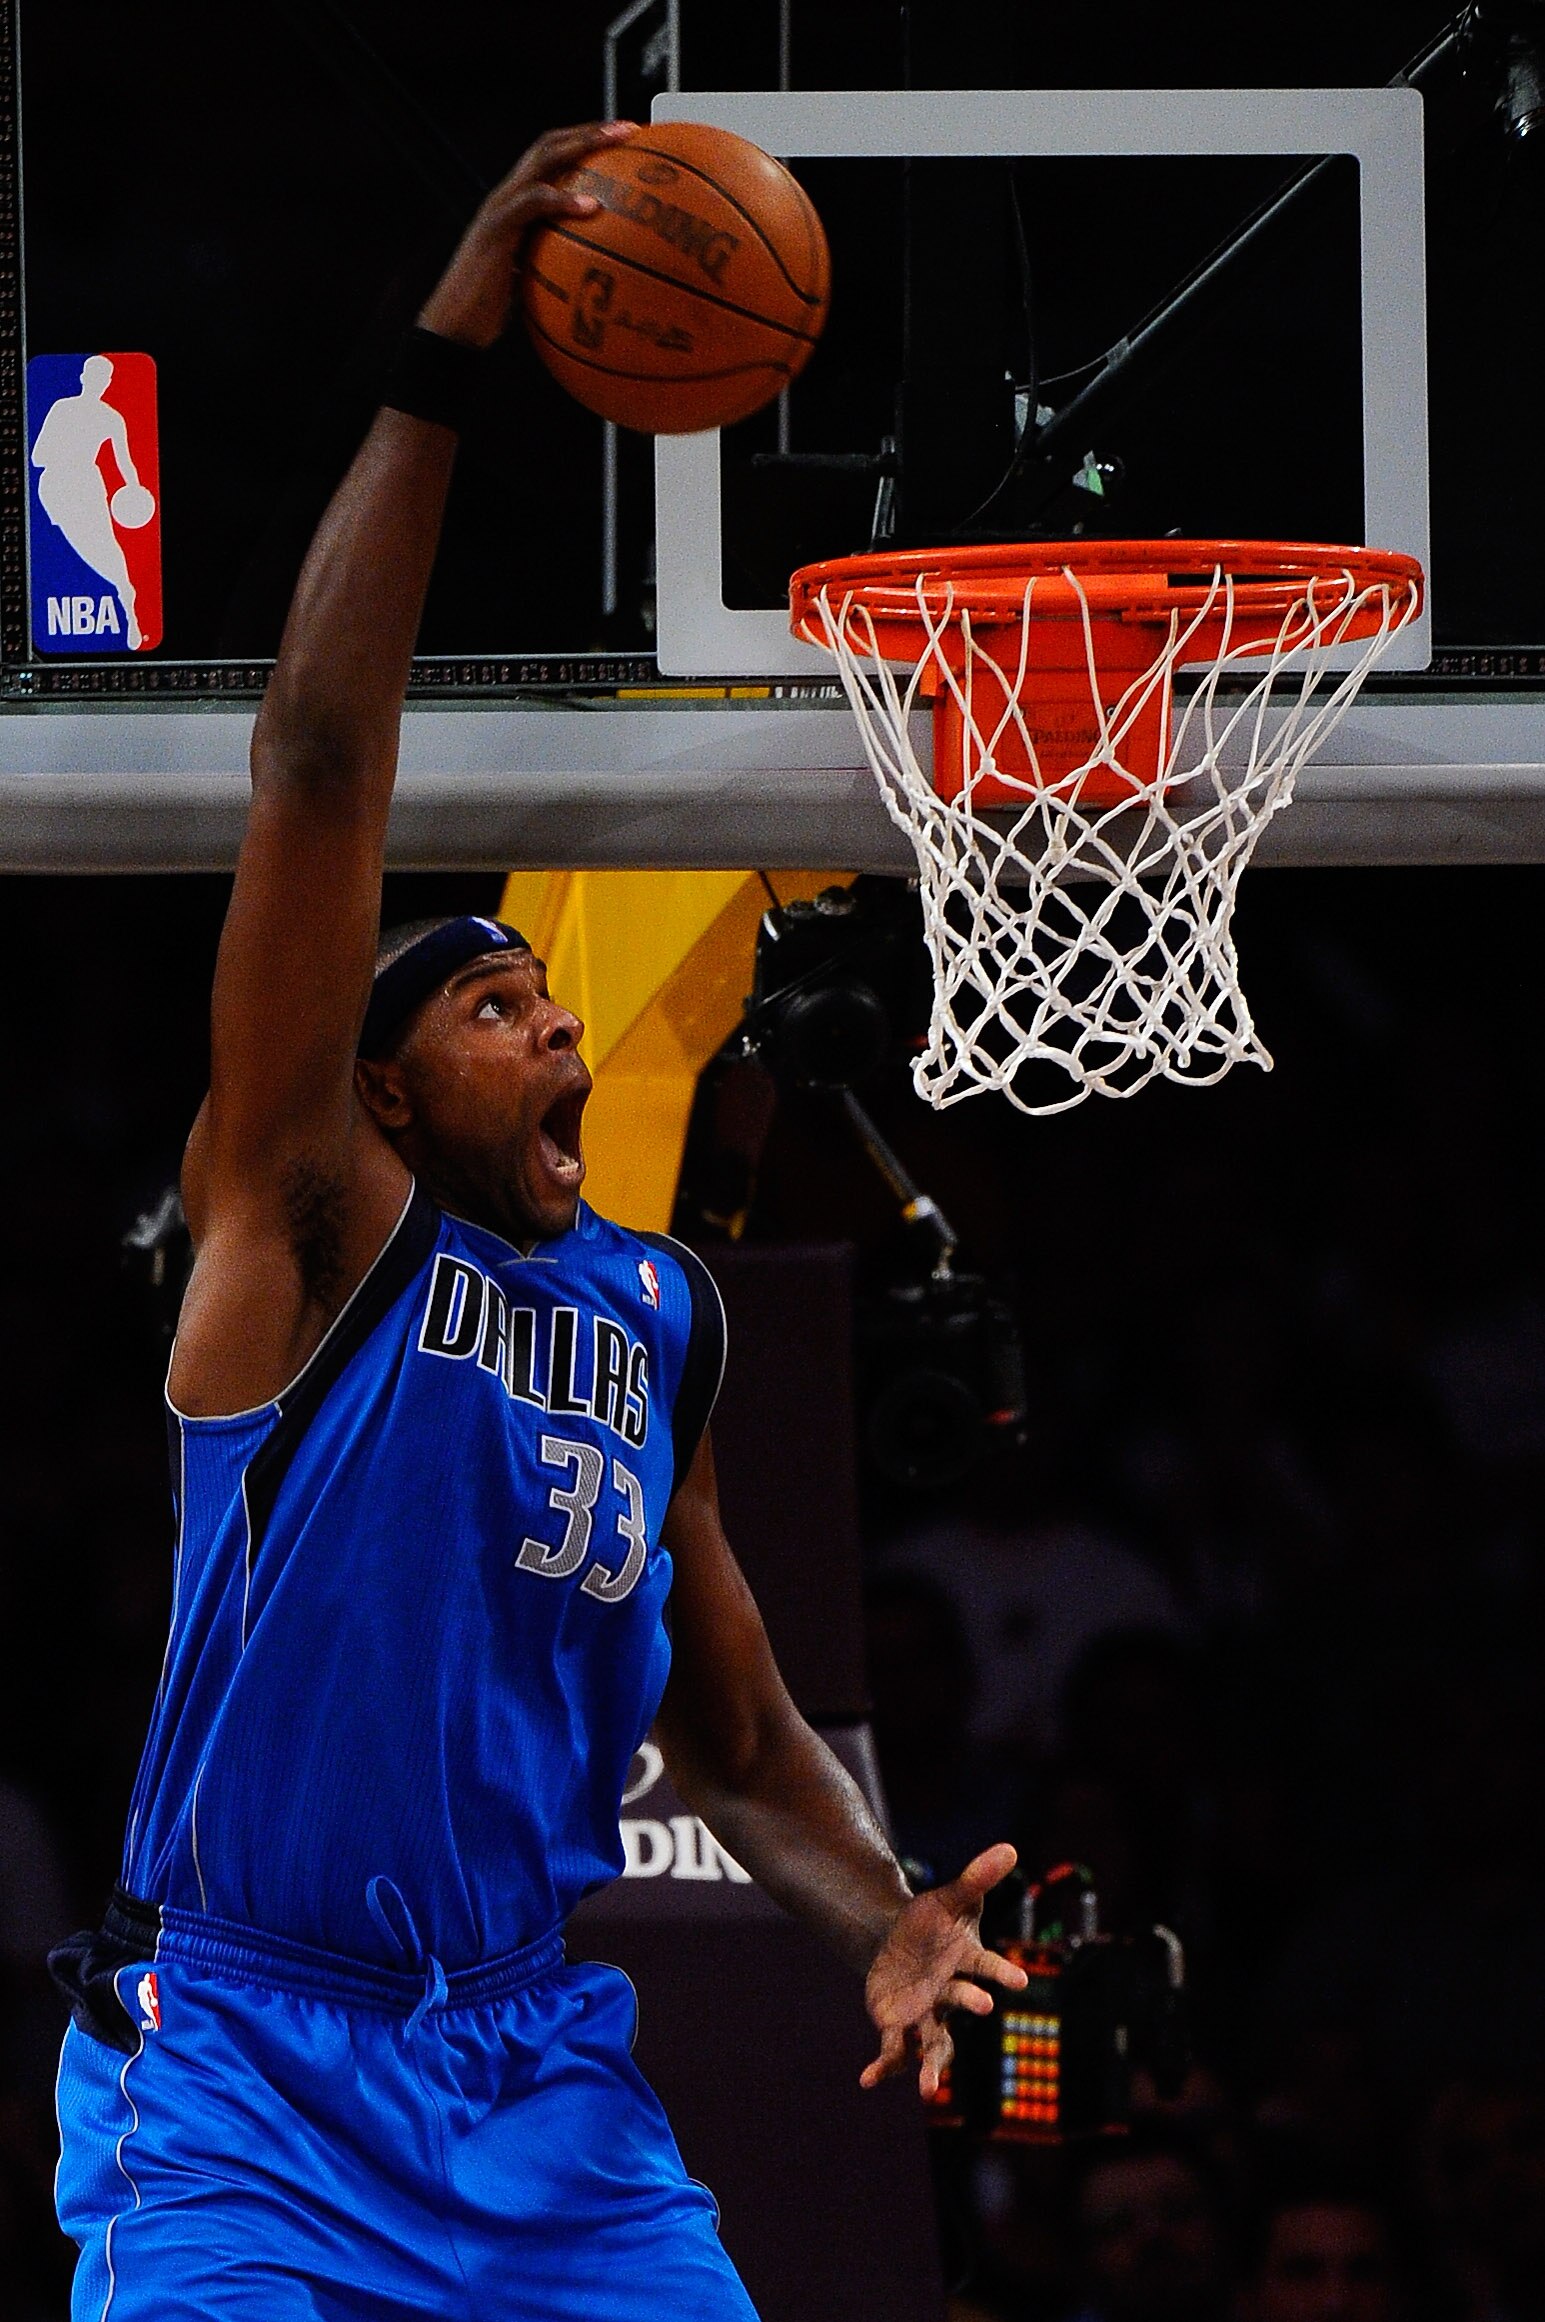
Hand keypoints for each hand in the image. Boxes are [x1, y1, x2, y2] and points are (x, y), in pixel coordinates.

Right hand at [420, 119, 636, 349]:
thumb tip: (596, 274)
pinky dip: (562, 199)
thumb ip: (557, 263)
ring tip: (616, 142)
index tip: (624, 140)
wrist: (454, 327)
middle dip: (590, 130)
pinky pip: (532, 203)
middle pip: (549, 144)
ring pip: (542, 159)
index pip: (551, 157)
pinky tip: (592, 205)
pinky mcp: (496, 228)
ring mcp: (500, 208)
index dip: (585, 142)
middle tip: (629, 128)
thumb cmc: (494, 311)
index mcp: (517, 204)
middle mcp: (507, 196)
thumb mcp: (534, 280)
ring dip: (582, 145)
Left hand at [861, 1843, 1027, 2097]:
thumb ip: (977, 1876)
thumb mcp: (952, 1896)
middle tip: (985, 2005)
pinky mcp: (898, 2025)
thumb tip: (1010, 1847)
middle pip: (961, 2005)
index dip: (1002, 1973)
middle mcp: (949, 1994)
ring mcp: (925, 2014)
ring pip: (932, 2045)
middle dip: (971, 2002)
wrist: (900, 1944)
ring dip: (929, 2067)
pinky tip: (867, 2080)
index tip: (1020, 1980)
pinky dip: (882, 2066)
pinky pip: (893, 2051)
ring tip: (926, 2091)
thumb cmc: (934, 1922)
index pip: (988, 1966)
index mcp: (966, 1962)